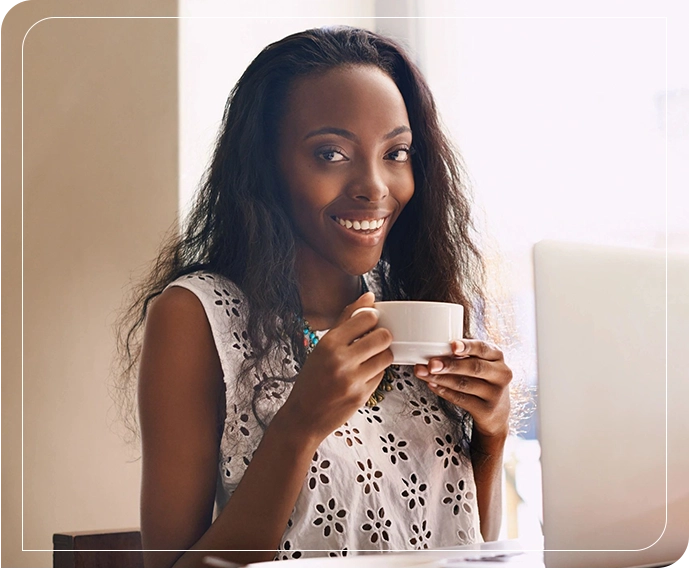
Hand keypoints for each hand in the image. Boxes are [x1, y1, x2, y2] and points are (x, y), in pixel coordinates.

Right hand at [280, 292, 393, 442]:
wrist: (302, 417)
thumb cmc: (312, 379)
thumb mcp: (322, 346)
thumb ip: (346, 320)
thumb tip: (369, 297)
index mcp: (328, 343)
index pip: (366, 318)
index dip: (373, 318)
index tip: (370, 321)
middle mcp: (341, 360)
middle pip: (383, 336)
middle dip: (383, 336)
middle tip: (375, 340)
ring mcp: (353, 380)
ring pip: (386, 356)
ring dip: (382, 354)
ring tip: (370, 357)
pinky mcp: (362, 395)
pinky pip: (381, 375)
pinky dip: (376, 372)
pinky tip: (363, 374)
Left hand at [414, 339, 512, 442]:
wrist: (497, 412)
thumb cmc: (483, 379)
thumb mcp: (482, 363)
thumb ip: (464, 356)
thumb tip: (433, 351)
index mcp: (497, 356)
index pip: (484, 348)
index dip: (468, 346)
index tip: (453, 345)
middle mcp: (500, 374)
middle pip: (474, 367)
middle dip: (450, 365)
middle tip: (431, 364)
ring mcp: (495, 393)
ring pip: (464, 384)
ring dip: (440, 378)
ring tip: (423, 373)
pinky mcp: (486, 410)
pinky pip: (461, 399)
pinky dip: (444, 391)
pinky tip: (432, 385)